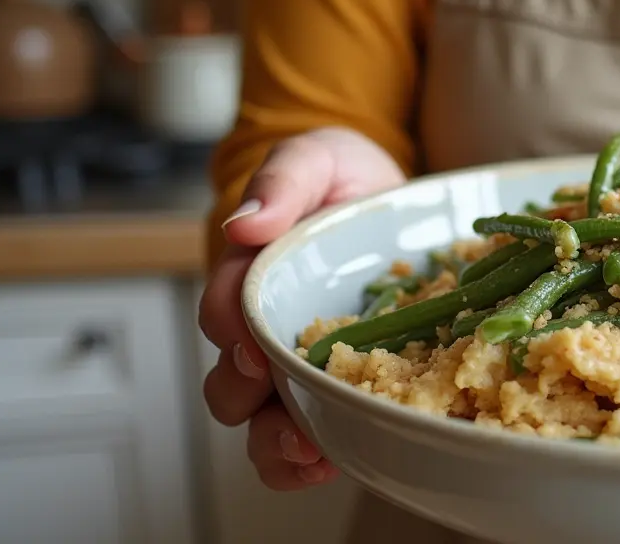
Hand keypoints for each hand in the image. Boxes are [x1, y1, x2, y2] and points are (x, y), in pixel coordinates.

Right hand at [198, 127, 406, 489]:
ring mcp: (301, 365)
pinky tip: (334, 461)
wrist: (397, 202)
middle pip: (231, 382)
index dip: (230, 333)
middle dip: (245, 395)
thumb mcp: (316, 158)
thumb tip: (245, 224)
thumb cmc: (342, 178)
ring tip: (308, 447)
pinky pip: (315, 434)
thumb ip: (282, 181)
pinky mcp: (343, 385)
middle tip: (276, 394)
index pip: (223, 312)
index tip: (252, 345)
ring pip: (263, 421)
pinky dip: (314, 457)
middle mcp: (266, 331)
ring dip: (276, 441)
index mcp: (250, 278)